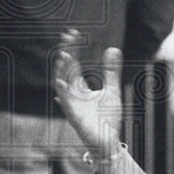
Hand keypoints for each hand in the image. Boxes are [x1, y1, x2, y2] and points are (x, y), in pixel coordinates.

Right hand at [54, 29, 122, 158]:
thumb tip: (112, 48)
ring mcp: (72, 104)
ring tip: (64, 55)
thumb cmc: (107, 118)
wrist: (107, 140)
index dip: (72, 48)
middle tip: (67, 37)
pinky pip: (65, 103)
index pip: (73, 63)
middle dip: (66, 53)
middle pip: (66, 69)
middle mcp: (73, 94)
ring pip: (62, 84)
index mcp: (80, 87)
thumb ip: (111, 71)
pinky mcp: (74, 116)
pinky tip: (61, 83)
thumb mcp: (112, 90)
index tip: (73, 33)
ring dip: (62, 71)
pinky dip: (62, 94)